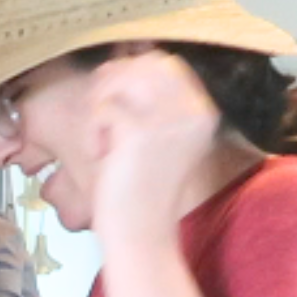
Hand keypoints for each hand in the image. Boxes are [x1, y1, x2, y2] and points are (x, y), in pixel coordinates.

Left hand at [87, 49, 219, 244]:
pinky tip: (100, 156)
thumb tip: (114, 61)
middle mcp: (194, 111)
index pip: (166, 64)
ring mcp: (170, 119)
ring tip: (100, 141)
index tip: (112, 103)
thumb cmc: (139, 190)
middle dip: (112, 85)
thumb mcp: (152, 138)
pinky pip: (104, 107)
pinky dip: (92, 130)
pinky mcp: (141, 132)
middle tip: (100, 121)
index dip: (131, 71)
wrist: (140, 235)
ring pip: (120, 79)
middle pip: (143, 63)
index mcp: (203, 112)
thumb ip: (144, 100)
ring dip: (99, 107)